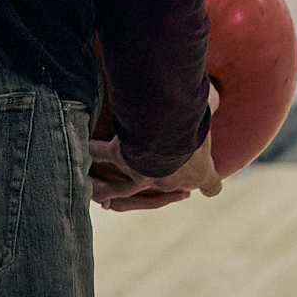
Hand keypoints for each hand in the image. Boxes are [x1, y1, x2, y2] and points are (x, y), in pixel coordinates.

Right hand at [89, 85, 222, 210]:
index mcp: (199, 172)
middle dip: (161, 198)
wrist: (172, 125)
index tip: (210, 189)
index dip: (210, 186)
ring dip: (110, 192)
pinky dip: (91, 154)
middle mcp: (170, 180)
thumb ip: (213, 105)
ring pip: (122, 193)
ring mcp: (144, 176)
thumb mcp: (211, 108)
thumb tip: (216, 97)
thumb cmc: (199, 119)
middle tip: (158, 196)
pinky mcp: (123, 160)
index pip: (210, 185)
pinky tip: (80, 154)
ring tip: (101, 195)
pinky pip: (102, 157)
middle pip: (162, 197)